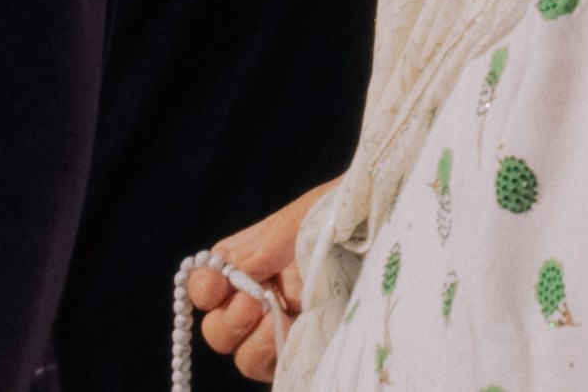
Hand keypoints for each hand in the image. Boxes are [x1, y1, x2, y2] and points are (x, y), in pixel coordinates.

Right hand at [185, 181, 330, 381]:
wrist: (383, 235)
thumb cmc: (338, 219)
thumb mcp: (295, 225)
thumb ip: (256, 254)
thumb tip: (221, 276)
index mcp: (248, 261)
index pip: (207, 285)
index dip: (204, 289)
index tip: (216, 286)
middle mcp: (258, 298)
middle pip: (218, 329)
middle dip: (228, 320)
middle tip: (254, 304)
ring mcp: (281, 329)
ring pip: (242, 355)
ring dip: (252, 342)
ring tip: (276, 321)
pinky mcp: (305, 351)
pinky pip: (275, 370)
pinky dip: (275, 357)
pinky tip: (291, 336)